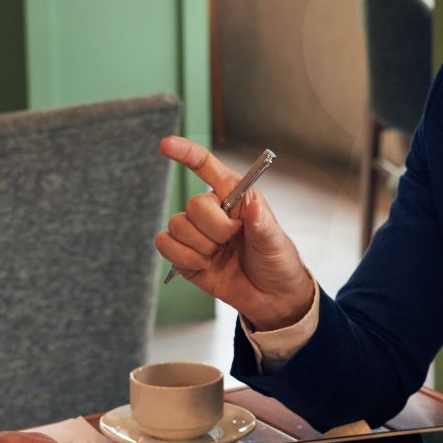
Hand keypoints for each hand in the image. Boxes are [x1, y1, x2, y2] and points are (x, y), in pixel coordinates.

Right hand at [156, 136, 313, 329]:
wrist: (270, 297)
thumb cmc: (277, 261)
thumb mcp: (275, 242)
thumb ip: (262, 224)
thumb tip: (253, 206)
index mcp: (235, 195)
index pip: (206, 166)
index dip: (186, 153)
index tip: (166, 145)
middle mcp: (212, 210)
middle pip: (193, 205)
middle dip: (216, 229)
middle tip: (234, 240)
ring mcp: (196, 232)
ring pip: (177, 226)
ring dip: (201, 247)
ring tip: (221, 256)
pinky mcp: (183, 254)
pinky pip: (165, 245)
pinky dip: (183, 258)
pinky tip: (203, 265)